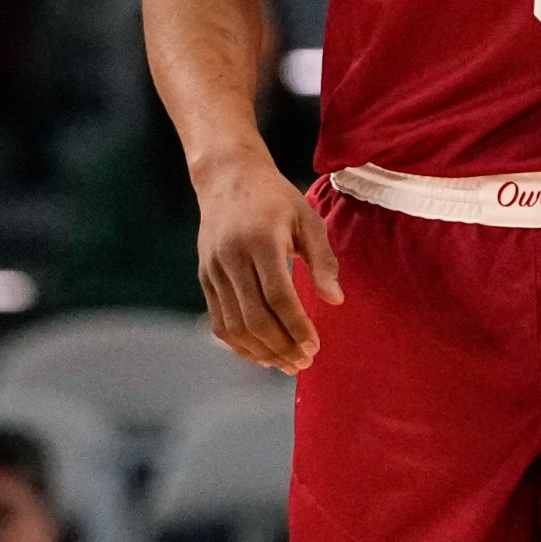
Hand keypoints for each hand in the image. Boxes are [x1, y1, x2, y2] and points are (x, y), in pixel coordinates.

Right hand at [192, 145, 341, 373]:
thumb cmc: (276, 199)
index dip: (296, 326)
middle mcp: (232, 257)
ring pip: (233, 325)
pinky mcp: (204, 277)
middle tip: (304, 362)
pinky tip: (260, 354)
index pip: (278, 296)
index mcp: (261, 240)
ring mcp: (213, 269)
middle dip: (281, 346)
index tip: (314, 346)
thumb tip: (335, 301)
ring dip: (260, 351)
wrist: (228, 177)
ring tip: (285, 364)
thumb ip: (322, 261)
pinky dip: (238, 343)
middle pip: (254, 317)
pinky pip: (218, 320)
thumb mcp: (307, 219)